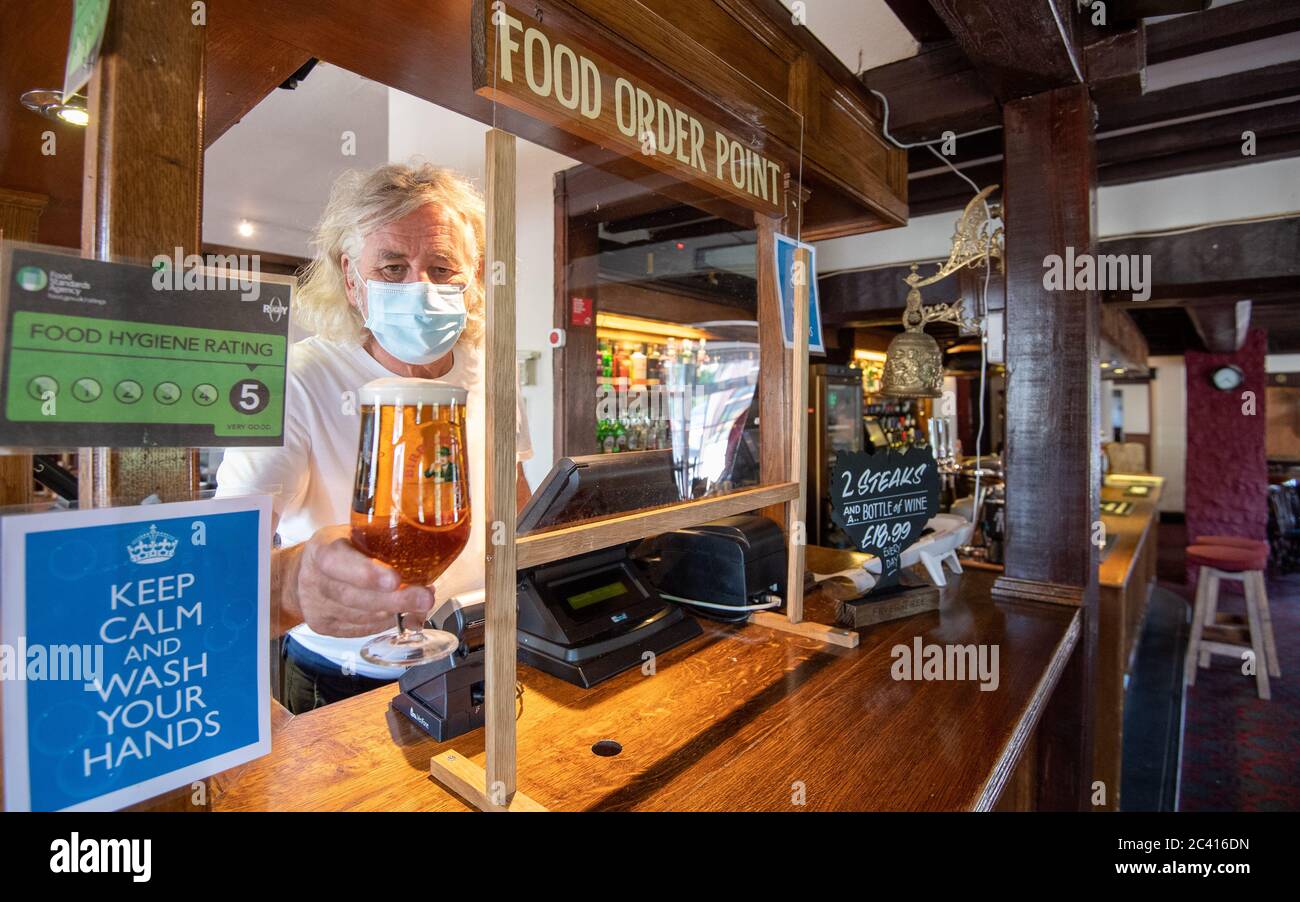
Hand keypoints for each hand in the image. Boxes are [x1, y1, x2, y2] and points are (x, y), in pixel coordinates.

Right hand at [287, 525, 433, 637]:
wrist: (303, 574)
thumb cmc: (342, 550)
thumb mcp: (355, 534)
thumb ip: (383, 541)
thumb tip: (430, 555)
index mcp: (322, 548)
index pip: (338, 561)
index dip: (366, 572)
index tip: (394, 579)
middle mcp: (314, 579)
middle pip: (354, 596)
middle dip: (394, 599)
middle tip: (425, 598)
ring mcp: (317, 607)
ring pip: (362, 616)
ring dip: (396, 611)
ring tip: (420, 602)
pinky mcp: (324, 627)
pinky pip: (362, 629)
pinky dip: (386, 622)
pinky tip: (402, 614)